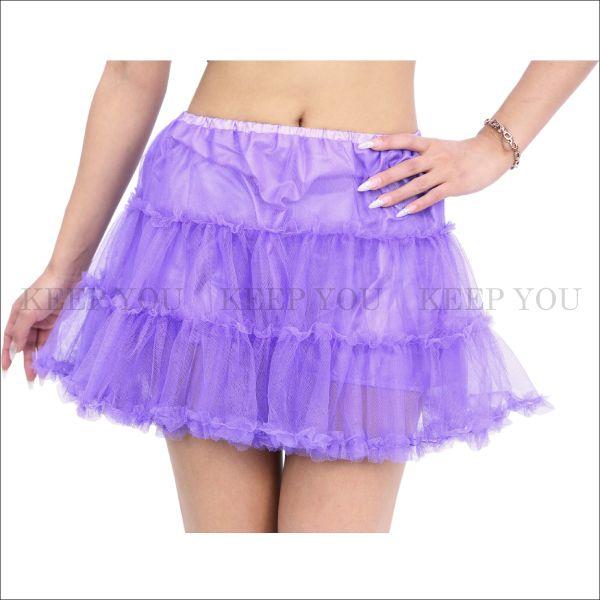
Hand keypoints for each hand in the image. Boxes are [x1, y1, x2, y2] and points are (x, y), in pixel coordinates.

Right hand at [2, 267, 78, 381]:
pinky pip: (49, 338)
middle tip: (29, 379)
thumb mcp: (28, 312)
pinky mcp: (55, 320)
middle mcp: (27, 318)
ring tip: (40, 374)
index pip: (9, 338)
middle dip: (26, 361)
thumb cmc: (45, 291)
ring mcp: (42, 320)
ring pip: (37, 343)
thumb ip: (21, 332)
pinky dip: (48, 349)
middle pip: (24, 344)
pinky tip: (49, 360)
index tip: (6, 369)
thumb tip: (16, 349)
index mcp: (16, 314)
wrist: (67, 277)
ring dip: (38, 358)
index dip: (7, 354)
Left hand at [357, 126, 514, 216]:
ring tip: (377, 204)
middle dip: (383, 177)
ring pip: (416, 184)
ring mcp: (444, 171)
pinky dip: (417, 205)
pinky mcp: (454, 185)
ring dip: (395, 195)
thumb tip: (398, 167)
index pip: (404, 140)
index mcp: (430, 144)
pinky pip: (432, 196)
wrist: (493, 153)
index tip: (364, 145)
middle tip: (364, 186)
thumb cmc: (463, 153)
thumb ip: (422, 155)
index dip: (384, 141)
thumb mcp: (441, 147)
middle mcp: (435, 156)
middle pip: (405, 167)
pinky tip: (403, 213)